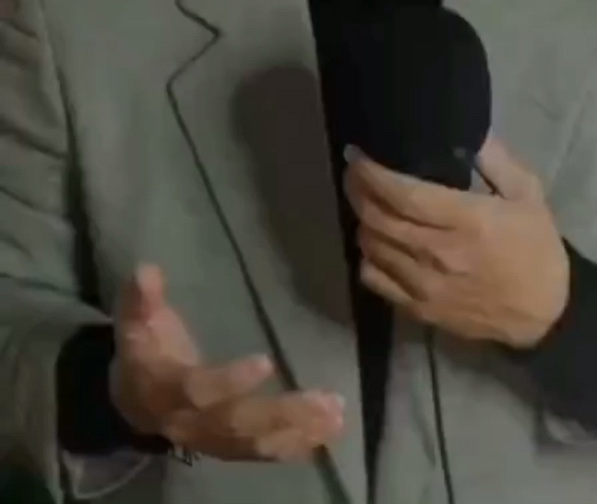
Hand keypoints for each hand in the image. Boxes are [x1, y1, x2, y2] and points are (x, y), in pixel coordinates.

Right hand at [110, 265, 344, 460]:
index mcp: (165, 388)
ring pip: (254, 442)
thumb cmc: (145, 347)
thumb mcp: (136, 317)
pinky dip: (295, 445)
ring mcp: (210, 439)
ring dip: (297, 432)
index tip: (267, 362)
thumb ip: (143, 297)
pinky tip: (328, 432)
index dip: (230, 381)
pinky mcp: (228, 446)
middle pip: (236, 424)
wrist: (134, 399)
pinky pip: (261, 452)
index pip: (198, 390)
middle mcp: (189, 422)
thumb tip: (147, 270)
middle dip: (282, 414)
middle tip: (325, 401)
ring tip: (335, 415)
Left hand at [345, 137, 569, 347]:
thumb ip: (497, 159)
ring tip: (365, 201)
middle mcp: (439, 253)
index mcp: (467, 221)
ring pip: (371, 246)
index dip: (372, 172)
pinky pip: (374, 280)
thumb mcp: (528, 194)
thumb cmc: (536, 248)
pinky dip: (367, 256)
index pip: (403, 194)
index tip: (356, 154)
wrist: (544, 315)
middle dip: (358, 190)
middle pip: (378, 218)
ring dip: (362, 220)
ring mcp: (425, 285)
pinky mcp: (419, 310)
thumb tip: (468, 130)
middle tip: (355, 171)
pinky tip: (376, 241)